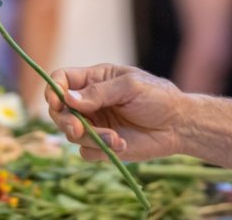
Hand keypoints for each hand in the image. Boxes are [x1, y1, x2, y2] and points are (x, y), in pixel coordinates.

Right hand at [46, 65, 185, 161]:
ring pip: (71, 133)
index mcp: (95, 79)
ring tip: (115, 138)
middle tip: (77, 129)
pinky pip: (86, 151)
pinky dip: (100, 149)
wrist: (178, 125)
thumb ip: (99, 92)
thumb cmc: (158, 97)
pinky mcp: (102, 145)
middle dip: (64, 120)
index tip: (56, 101)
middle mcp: (90, 102)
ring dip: (90, 137)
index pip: (62, 81)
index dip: (53, 90)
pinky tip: (121, 144)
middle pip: (59, 110)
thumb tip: (68, 98)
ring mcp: (95, 124)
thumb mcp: (130, 86)